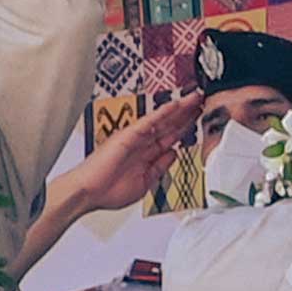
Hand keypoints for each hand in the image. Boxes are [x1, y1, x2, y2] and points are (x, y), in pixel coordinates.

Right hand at [57, 93, 205, 215]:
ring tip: (195, 98)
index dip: (186, 128)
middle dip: (187, 114)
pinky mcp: (128, 135)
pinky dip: (162, 113)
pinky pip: (148, 122)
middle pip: (170, 126)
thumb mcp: (145, 182)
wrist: (89, 193)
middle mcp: (142, 143)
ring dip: (179, 109)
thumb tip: (174, 154)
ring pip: (162, 120)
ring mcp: (136, 138)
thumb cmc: (109, 191)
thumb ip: (160, 167)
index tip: (199, 119)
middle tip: (202, 102)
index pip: (171, 138)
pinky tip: (175, 105)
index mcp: (146, 155)